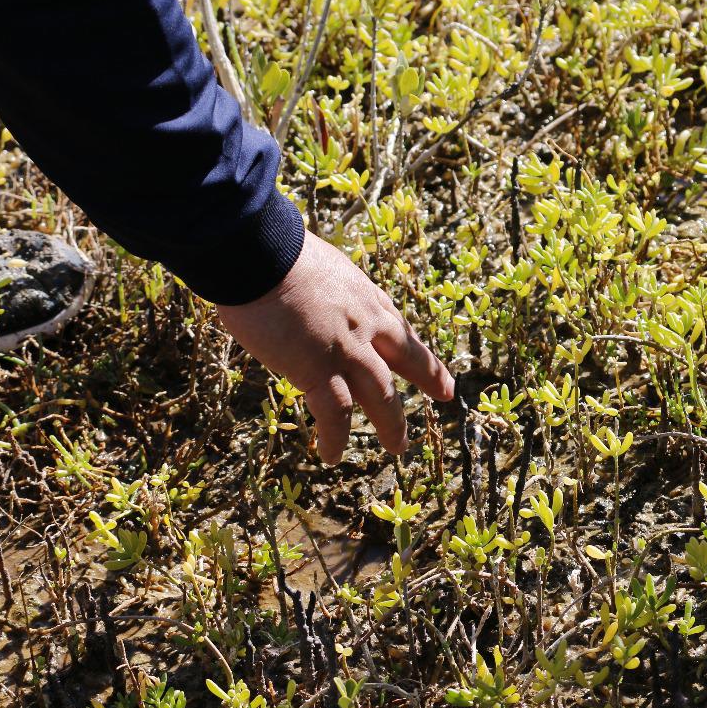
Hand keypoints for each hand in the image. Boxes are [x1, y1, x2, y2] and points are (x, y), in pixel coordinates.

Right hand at [216, 231, 453, 462]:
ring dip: (392, 425)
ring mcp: (347, 350)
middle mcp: (367, 325)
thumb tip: (312, 296)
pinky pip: (335, 415)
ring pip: (381, 397)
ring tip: (398, 448)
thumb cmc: (275, 250)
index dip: (418, 345)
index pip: (400, 327)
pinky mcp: (318, 369)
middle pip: (406, 359)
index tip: (432, 351)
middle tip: (446, 395)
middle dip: (428, 378)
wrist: (260, 252)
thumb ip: (327, 289)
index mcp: (366, 297)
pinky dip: (334, 439)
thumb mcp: (320, 266)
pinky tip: (332, 456)